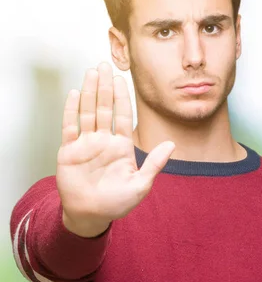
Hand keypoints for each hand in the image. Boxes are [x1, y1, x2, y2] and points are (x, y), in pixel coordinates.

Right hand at [56, 62, 174, 236]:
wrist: (91, 215)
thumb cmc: (117, 202)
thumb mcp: (141, 184)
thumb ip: (155, 163)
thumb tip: (172, 144)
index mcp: (122, 146)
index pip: (123, 115)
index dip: (122, 97)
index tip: (122, 78)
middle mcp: (104, 141)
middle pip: (104, 108)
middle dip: (104, 87)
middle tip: (104, 65)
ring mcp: (86, 144)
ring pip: (87, 112)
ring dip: (88, 92)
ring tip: (90, 72)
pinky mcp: (69, 151)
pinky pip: (70, 127)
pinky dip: (71, 110)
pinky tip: (74, 94)